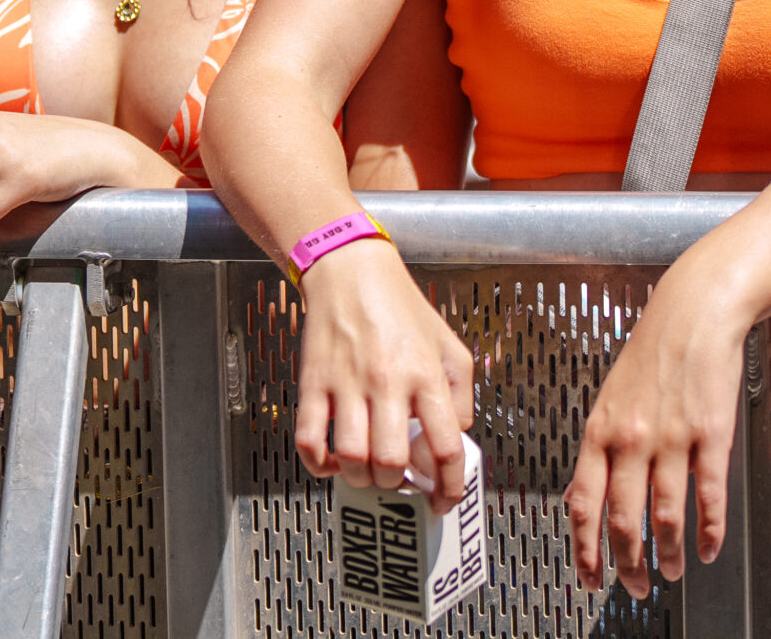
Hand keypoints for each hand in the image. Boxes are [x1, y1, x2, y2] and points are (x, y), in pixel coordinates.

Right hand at [294, 237, 475, 513]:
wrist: (351, 271)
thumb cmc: (401, 308)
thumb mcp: (450, 345)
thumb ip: (461, 395)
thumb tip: (456, 438)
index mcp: (426, 374)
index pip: (445, 447)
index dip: (448, 487)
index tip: (443, 500)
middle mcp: (388, 381)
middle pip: (393, 461)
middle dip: (397, 485)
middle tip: (398, 481)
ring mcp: (347, 383)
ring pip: (352, 458)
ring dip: (361, 478)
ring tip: (368, 472)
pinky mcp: (314, 383)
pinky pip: (309, 440)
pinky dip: (318, 464)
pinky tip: (332, 461)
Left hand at [565, 266, 746, 594]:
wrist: (693, 315)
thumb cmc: (651, 354)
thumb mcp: (609, 399)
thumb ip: (599, 449)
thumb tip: (586, 497)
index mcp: (599, 432)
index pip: (582, 503)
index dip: (584, 549)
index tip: (588, 577)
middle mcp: (631, 440)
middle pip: (623, 521)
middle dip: (627, 565)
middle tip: (635, 587)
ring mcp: (672, 439)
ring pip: (666, 517)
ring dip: (670, 555)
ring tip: (673, 572)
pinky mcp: (711, 436)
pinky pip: (708, 496)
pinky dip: (710, 531)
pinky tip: (709, 547)